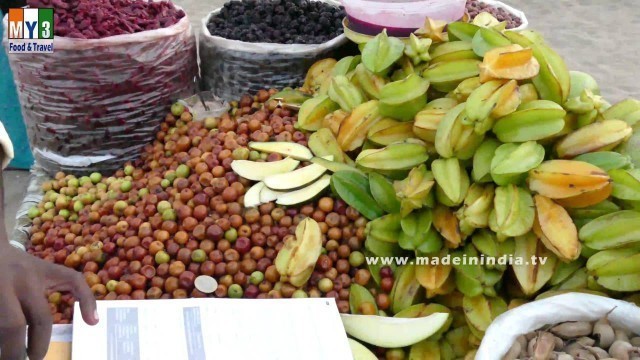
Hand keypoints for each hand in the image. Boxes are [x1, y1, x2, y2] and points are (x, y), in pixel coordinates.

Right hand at [0, 245, 98, 359]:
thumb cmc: (30, 267)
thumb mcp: (57, 273)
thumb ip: (81, 292)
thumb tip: (95, 322)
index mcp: (32, 282)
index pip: (40, 318)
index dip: (40, 342)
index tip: (38, 358)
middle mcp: (8, 286)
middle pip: (12, 327)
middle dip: (14, 351)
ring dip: (1, 345)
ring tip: (6, 355)